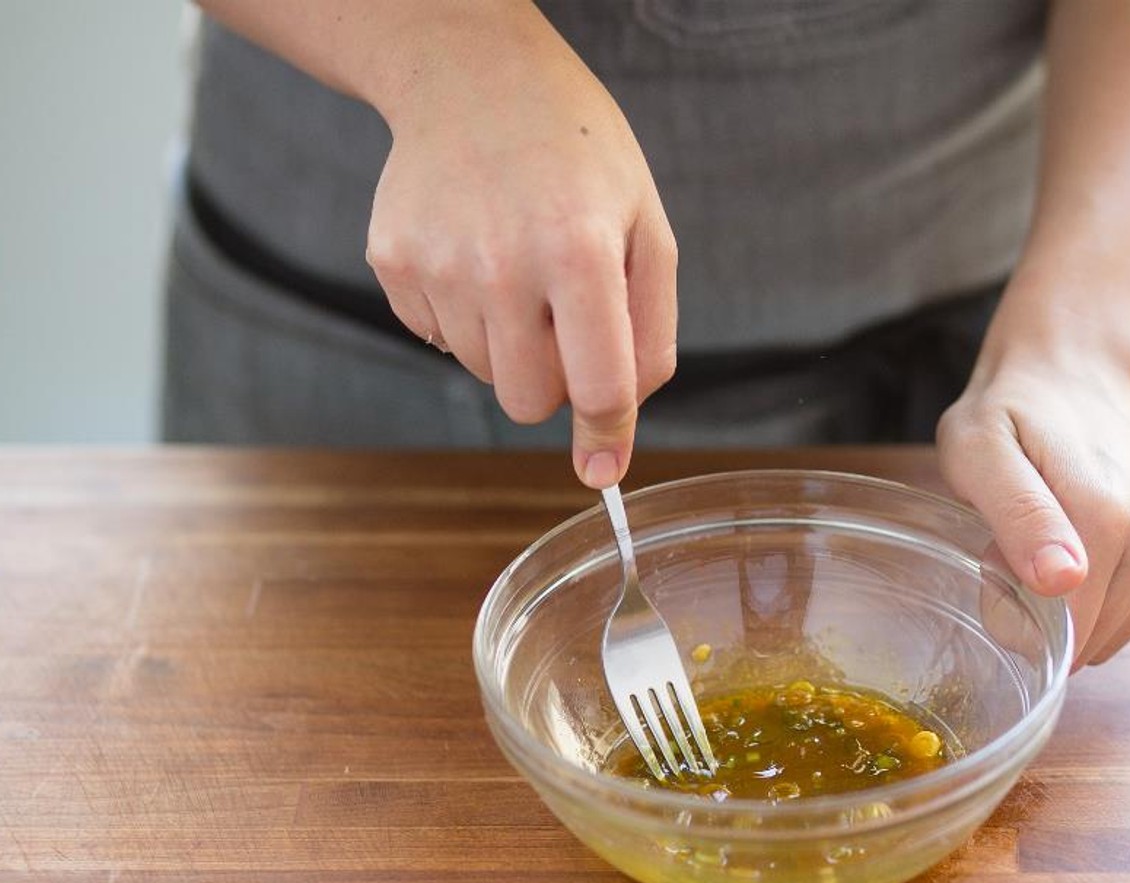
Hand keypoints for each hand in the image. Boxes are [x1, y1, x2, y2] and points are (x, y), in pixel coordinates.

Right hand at [364, 4, 676, 487]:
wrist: (472, 76)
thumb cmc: (578, 158)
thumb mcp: (647, 229)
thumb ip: (650, 337)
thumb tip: (618, 431)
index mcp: (578, 252)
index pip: (597, 386)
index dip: (606, 437)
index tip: (603, 471)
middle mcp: (501, 264)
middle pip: (526, 402)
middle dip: (554, 381)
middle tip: (563, 318)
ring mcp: (437, 264)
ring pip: (483, 375)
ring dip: (509, 344)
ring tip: (518, 267)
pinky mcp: (392, 261)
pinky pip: (438, 338)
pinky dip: (464, 316)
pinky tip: (475, 255)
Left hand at [935, 336, 1129, 668]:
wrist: (1075, 371)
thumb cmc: (1011, 413)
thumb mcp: (979, 452)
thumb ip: (1018, 516)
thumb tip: (1062, 580)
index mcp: (1107, 515)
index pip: (1071, 629)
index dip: (1024, 622)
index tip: (998, 577)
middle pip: (1101, 631)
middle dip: (1054, 615)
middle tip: (1020, 553)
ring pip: (1129, 625)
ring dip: (1087, 606)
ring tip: (1056, 544)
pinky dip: (1120, 597)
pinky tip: (1094, 552)